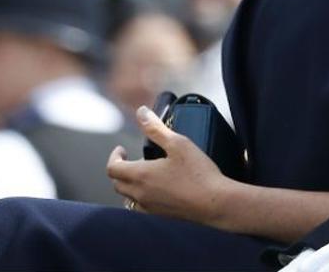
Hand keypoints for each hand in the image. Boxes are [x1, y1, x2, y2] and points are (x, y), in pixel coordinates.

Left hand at [105, 105, 233, 227]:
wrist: (215, 203)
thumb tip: (141, 112)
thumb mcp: (178, 143)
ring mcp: (150, 208)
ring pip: (128, 197)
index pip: (112, 168)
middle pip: (117, 183)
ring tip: (145, 173)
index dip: (114, 156)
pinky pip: (141, 208)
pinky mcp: (161, 216)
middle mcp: (140, 194)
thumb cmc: (198, 173)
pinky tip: (156, 189)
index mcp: (141, 175)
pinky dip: (141, 197)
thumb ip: (156, 128)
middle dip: (121, 169)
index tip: (122, 149)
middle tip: (133, 159)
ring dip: (130, 184)